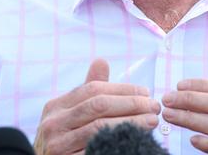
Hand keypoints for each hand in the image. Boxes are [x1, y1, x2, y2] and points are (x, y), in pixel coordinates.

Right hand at [33, 59, 159, 154]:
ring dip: (130, 122)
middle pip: (98, 105)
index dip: (122, 89)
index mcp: (56, 106)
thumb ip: (87, 90)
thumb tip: (101, 61)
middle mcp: (53, 123)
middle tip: (154, 106)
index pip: (93, 89)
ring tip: (151, 121)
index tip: (145, 92)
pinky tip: (134, 140)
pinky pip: (96, 148)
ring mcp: (58, 144)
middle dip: (130, 104)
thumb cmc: (64, 140)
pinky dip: (117, 142)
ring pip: (100, 127)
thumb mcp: (70, 113)